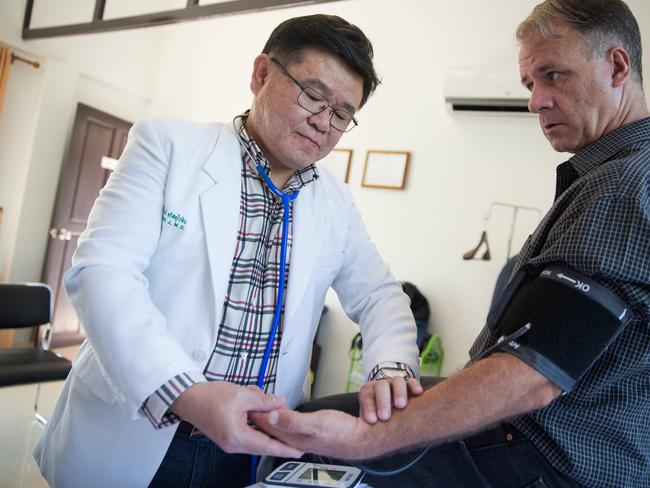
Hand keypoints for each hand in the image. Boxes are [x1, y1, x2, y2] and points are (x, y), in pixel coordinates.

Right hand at [170, 381, 302, 457]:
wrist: (190, 398)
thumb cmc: (210, 397)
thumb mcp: (243, 395)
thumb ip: (264, 401)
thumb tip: (280, 403)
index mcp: (237, 436)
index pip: (267, 446)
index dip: (285, 449)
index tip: (298, 451)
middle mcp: (233, 444)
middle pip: (263, 446)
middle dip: (279, 439)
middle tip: (295, 438)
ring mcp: (229, 443)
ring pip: (256, 440)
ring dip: (267, 430)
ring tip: (277, 419)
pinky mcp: (228, 437)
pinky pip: (248, 436)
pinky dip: (258, 428)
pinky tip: (263, 417)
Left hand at [251, 408, 375, 459]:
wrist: (358, 438)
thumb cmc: (341, 433)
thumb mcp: (316, 424)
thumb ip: (292, 421)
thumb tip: (272, 416)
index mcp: (292, 437)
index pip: (266, 423)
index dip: (255, 409)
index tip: (246, 397)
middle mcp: (293, 437)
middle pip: (268, 423)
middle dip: (257, 409)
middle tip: (249, 394)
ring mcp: (299, 434)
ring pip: (276, 422)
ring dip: (267, 410)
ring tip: (259, 400)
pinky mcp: (307, 429)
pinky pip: (286, 420)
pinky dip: (279, 412)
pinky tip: (280, 408)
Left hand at [359, 377, 422, 423]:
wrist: (387, 409)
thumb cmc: (376, 418)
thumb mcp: (366, 421)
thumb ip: (361, 425)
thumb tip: (353, 440)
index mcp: (368, 392)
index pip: (366, 394)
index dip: (368, 406)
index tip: (372, 421)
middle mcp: (381, 386)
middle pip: (381, 386)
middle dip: (382, 401)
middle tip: (384, 417)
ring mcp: (395, 384)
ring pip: (397, 381)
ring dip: (399, 393)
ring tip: (401, 406)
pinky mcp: (409, 386)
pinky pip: (411, 381)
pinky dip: (414, 385)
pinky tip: (418, 393)